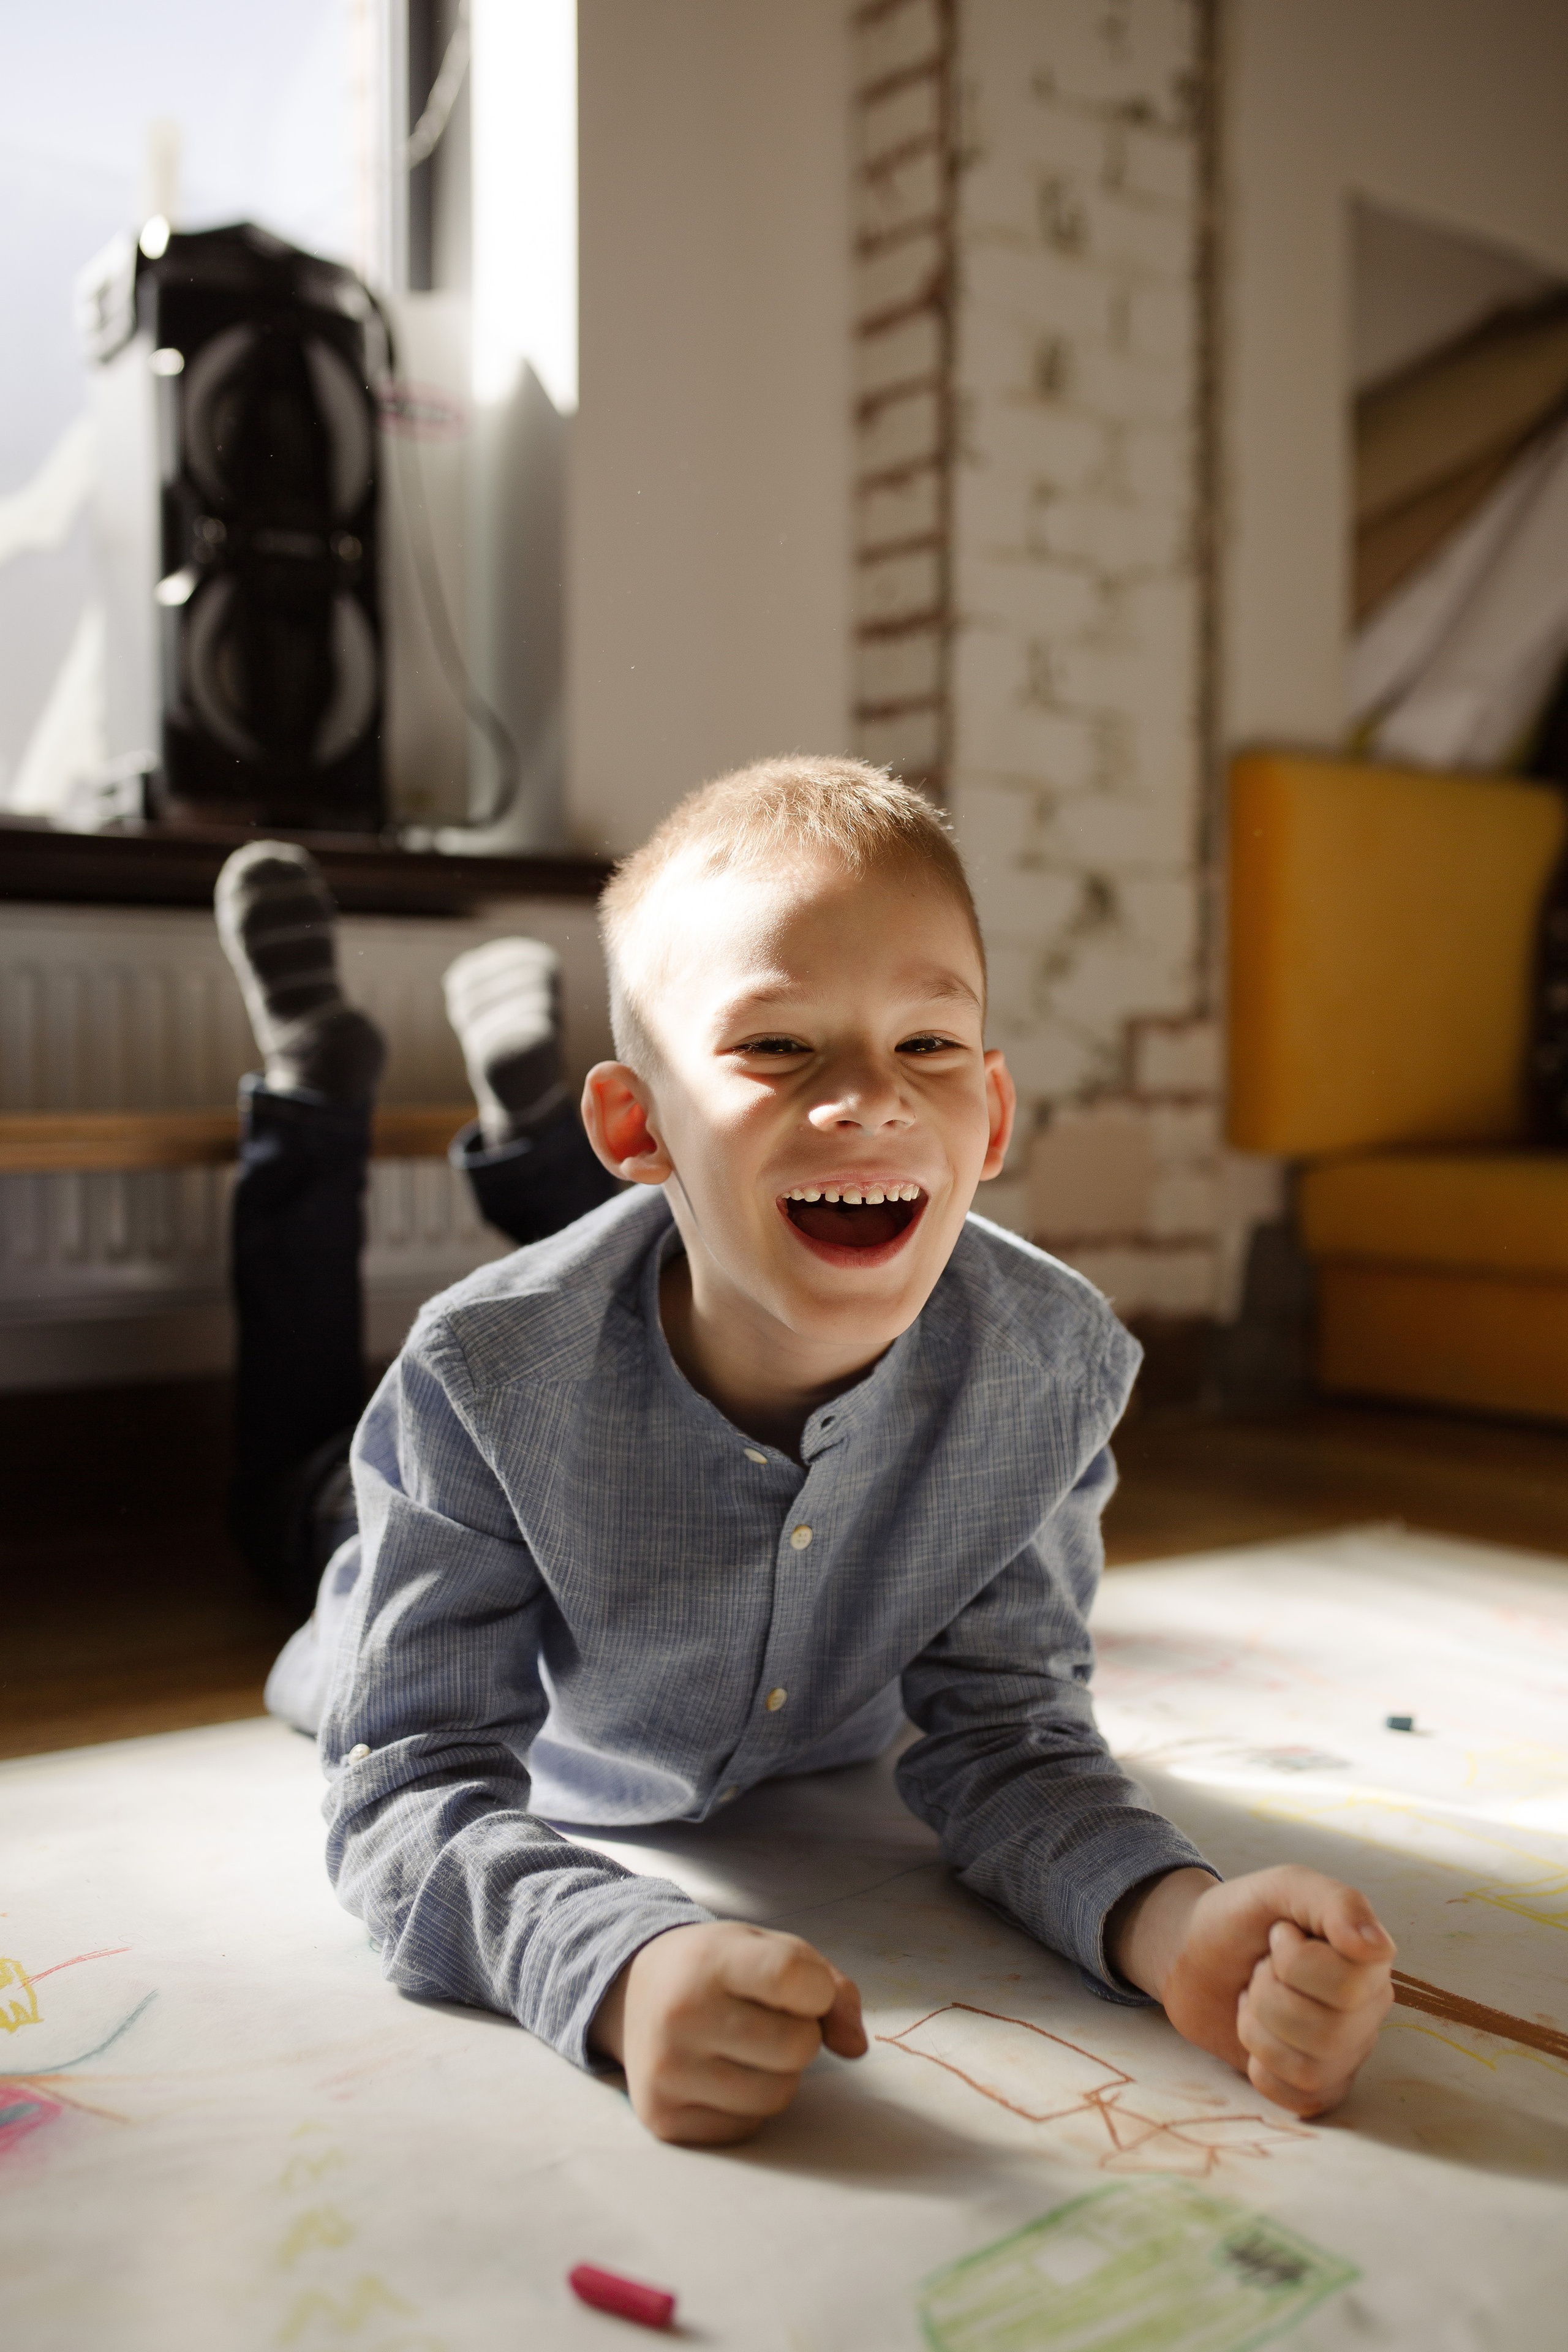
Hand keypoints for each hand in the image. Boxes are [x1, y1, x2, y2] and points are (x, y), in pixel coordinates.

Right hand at [588, 1921, 866, 2144]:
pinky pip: (749, 2126)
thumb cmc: (719, 1967)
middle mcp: (682, 2015)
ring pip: (779, 2095)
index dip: (816, 1988)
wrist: (635, 1992)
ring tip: (746, 2046)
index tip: (798, 1986)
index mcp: (710, 1960)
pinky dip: (750, 2105)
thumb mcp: (770, 1948)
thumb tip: (855, 2048)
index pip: (795, 1977)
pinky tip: (723, 2074)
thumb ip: (830, 1986)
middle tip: (768, 2018)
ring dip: (779, 2074)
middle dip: (801, 2034)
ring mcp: (669, 2072)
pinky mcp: (665, 2119)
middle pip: (797, 2046)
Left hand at [1109, 1865, 1394, 2115]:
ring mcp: (1346, 2052)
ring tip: (1255, 1998)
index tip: (1277, 1934)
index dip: (1294, 1960)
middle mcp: (1369, 2010)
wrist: (1191, 1957)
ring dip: (1258, 2028)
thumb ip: (1333, 1901)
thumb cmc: (1241, 1918)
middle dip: (1269, 1995)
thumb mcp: (1281, 1887)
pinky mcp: (1319, 2086)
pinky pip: (1295, 2098)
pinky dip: (1259, 2066)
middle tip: (1259, 1970)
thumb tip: (1377, 1947)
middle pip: (1328, 2032)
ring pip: (1309, 2069)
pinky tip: (1258, 2037)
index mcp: (1370, 1961)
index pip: (1349, 1985)